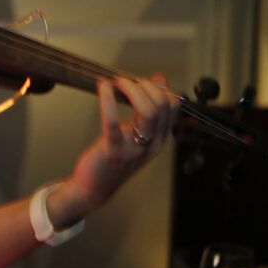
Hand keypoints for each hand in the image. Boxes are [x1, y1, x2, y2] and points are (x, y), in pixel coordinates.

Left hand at [54, 75, 176, 220]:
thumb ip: (148, 108)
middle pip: (163, 105)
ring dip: (133, 90)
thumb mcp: (137, 132)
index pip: (173, 105)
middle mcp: (153, 145)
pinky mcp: (114, 152)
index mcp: (160, 139)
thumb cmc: (115, 156)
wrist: (95, 188)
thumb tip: (161, 79)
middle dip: (145, 85)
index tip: (140, 81)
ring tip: (117, 82)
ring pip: (148, 111)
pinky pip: (113, 122)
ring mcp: (136, 150)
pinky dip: (108, 100)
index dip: (158, 87)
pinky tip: (103, 87)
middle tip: (126, 81)